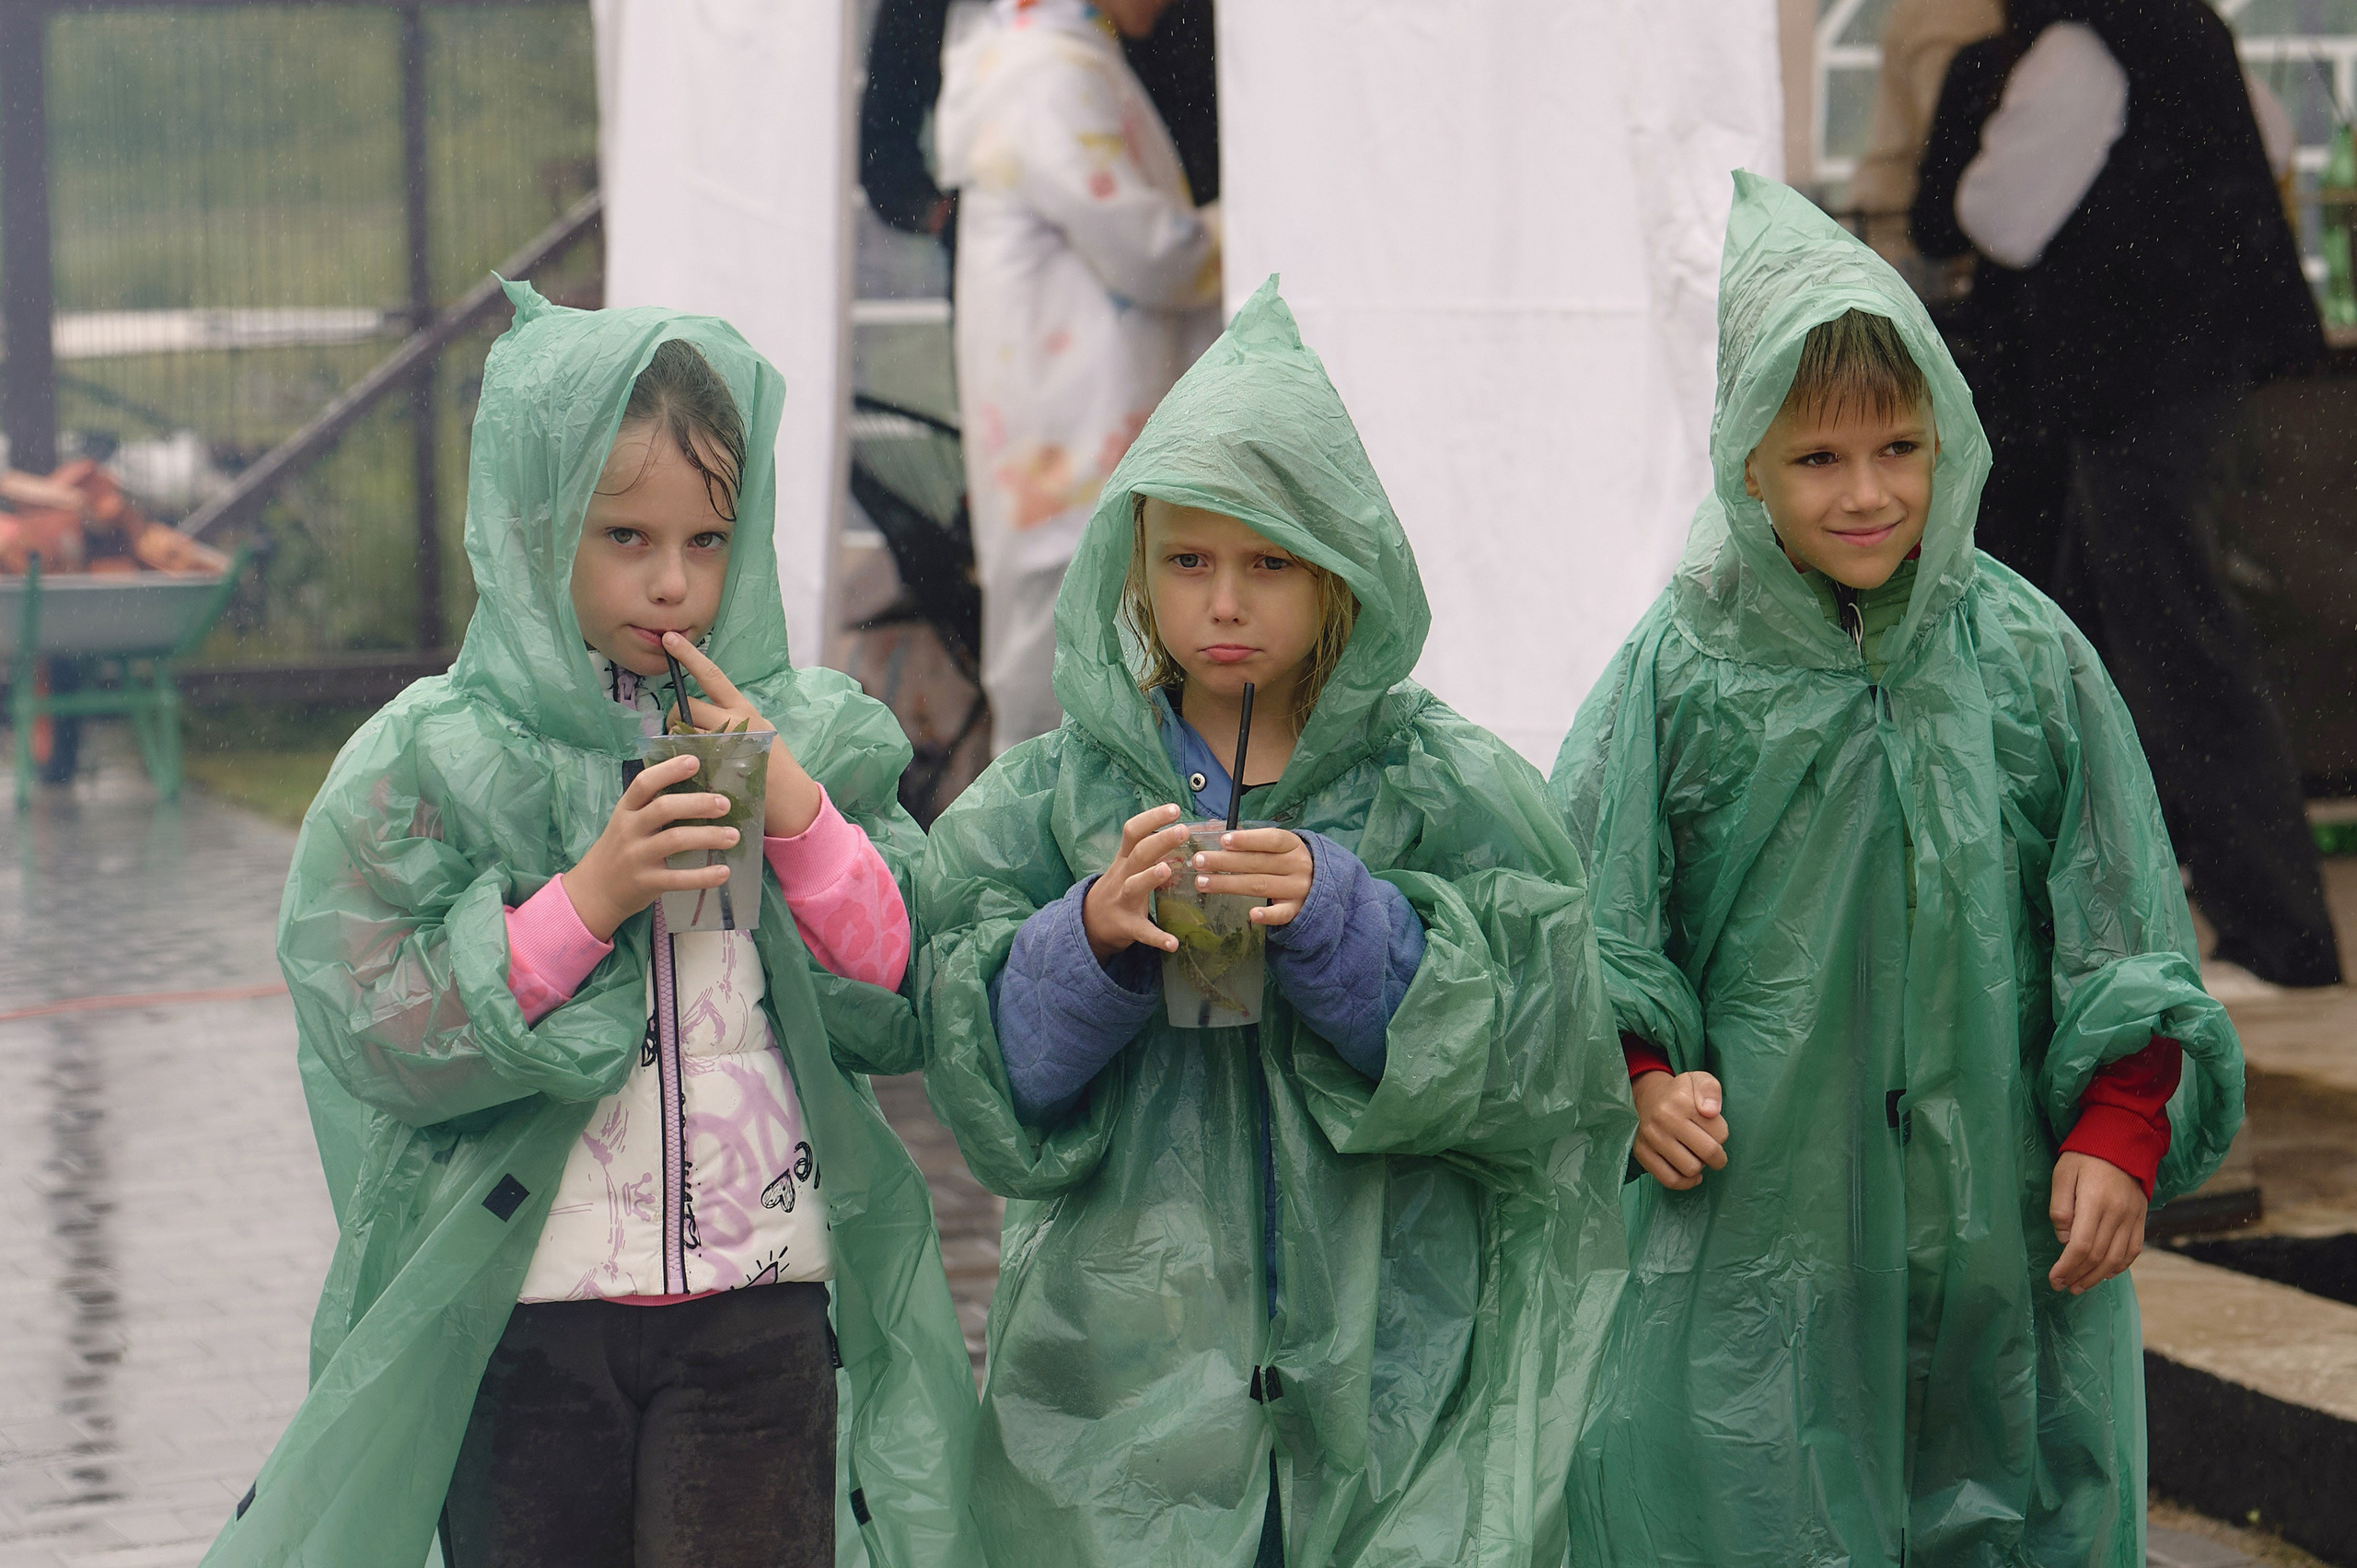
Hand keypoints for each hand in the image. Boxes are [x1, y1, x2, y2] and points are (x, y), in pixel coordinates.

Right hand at [561, 753, 739, 940]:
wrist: (595, 890)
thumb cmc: (620, 849)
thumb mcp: (627, 822)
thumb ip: (652, 807)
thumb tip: (700, 788)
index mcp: (626, 810)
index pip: (644, 783)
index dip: (669, 770)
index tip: (695, 762)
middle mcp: (630, 829)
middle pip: (664, 809)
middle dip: (697, 803)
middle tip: (725, 804)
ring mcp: (637, 856)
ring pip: (674, 840)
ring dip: (708, 836)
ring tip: (733, 836)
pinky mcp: (646, 883)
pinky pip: (678, 879)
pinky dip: (703, 876)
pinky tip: (724, 872)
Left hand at [660, 631, 822, 838]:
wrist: (791, 798)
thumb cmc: (773, 763)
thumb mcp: (758, 730)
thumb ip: (731, 718)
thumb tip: (696, 713)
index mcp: (744, 708)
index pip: (711, 675)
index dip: (688, 655)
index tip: (669, 638)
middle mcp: (734, 721)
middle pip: (687, 707)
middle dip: (675, 717)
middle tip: (679, 732)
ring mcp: (724, 745)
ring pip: (682, 732)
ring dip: (679, 742)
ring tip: (693, 755)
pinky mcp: (717, 767)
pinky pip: (685, 756)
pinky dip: (684, 761)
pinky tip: (694, 770)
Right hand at [1082, 804, 1191, 961]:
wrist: (1087, 924)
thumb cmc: (1115, 889)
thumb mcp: (1126, 866)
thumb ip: (1149, 851)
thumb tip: (1179, 834)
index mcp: (1124, 859)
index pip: (1133, 831)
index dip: (1152, 818)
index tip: (1174, 809)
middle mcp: (1122, 876)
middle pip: (1139, 853)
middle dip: (1160, 840)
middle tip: (1182, 830)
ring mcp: (1122, 901)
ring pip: (1134, 886)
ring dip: (1150, 877)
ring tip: (1168, 869)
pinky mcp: (1126, 926)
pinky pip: (1142, 932)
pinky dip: (1157, 938)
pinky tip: (1173, 943)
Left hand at [1190, 827, 1313, 927]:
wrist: (1320, 882)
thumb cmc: (1287, 859)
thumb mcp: (1276, 845)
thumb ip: (1248, 839)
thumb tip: (1210, 827)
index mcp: (1292, 844)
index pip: (1270, 839)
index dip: (1247, 839)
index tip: (1223, 841)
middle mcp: (1297, 865)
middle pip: (1258, 863)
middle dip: (1225, 862)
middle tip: (1199, 861)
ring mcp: (1298, 888)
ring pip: (1261, 886)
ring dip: (1229, 884)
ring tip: (1203, 882)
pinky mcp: (1297, 909)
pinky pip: (1282, 913)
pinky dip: (1268, 915)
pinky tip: (1252, 914)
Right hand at [1630, 1070, 1729, 1190]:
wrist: (1646, 1098)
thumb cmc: (1679, 1093)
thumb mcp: (1698, 1080)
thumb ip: (1711, 1090)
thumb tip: (1711, 1112)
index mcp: (1682, 1101)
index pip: (1720, 1132)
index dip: (1722, 1134)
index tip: (1713, 1130)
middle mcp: (1664, 1120)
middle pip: (1708, 1153)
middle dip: (1718, 1157)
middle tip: (1713, 1152)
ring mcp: (1651, 1138)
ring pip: (1690, 1169)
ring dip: (1700, 1167)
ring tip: (1696, 1156)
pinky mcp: (1642, 1153)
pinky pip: (1670, 1180)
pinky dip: (1685, 1182)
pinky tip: (1691, 1174)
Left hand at [2048, 1152, 2146, 1293]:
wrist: (2122, 1141)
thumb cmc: (2085, 1155)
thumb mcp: (2062, 1174)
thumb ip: (2060, 1207)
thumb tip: (2064, 1239)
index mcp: (2095, 1202)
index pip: (2082, 1246)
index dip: (2067, 1266)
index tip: (2054, 1278)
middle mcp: (2118, 1213)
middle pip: (2099, 1256)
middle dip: (2078, 1276)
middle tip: (2062, 1286)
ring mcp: (2133, 1217)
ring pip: (2116, 1258)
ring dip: (2097, 1276)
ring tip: (2079, 1286)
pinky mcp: (2141, 1218)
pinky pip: (2133, 1250)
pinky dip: (2120, 1266)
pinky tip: (2105, 1274)